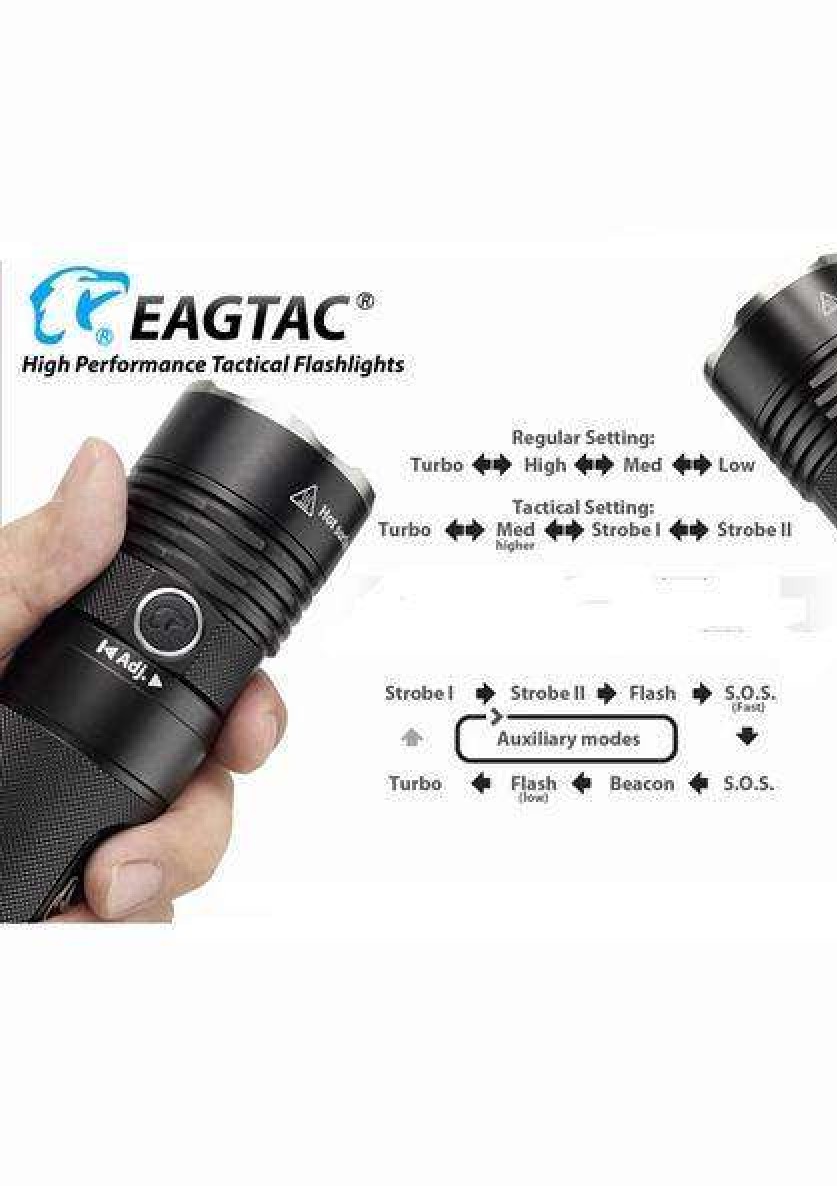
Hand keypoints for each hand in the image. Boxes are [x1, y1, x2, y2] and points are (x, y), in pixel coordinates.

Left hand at [0, 440, 285, 920]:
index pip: (194, 676)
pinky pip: (142, 918)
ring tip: (83, 899)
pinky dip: (120, 929)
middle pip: (209, 775)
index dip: (244, 698)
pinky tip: (67, 924)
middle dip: (198, 821)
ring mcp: (83, 826)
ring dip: (153, 882)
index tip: (247, 728)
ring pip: (187, 854)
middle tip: (130, 858)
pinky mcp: (73, 900)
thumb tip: (97, 472)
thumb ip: (24, 568)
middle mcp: (85, 748)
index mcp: (63, 675)